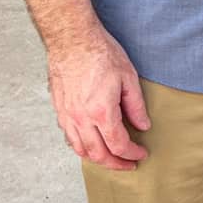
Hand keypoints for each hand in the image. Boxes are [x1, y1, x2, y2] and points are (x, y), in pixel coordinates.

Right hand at [47, 30, 150, 169]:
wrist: (72, 39)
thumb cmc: (100, 53)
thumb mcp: (128, 77)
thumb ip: (136, 105)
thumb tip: (143, 125)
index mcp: (101, 112)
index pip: (118, 145)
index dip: (131, 154)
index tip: (141, 153)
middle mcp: (81, 119)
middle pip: (98, 154)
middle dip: (115, 163)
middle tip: (128, 164)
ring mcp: (67, 115)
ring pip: (80, 150)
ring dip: (97, 158)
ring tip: (111, 157)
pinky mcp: (59, 109)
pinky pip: (69, 137)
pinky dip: (81, 146)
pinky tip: (91, 142)